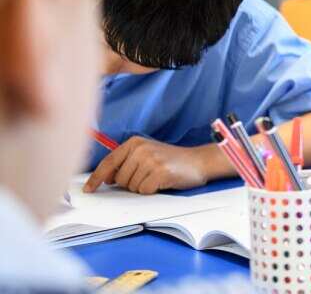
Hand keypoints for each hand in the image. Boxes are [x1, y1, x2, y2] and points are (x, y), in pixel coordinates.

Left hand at [84, 137, 210, 193]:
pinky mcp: (160, 172)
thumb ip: (125, 163)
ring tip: (156, 177)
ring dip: (142, 187)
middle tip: (147, 175)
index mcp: (134, 143)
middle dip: (129, 182)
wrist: (198, 161)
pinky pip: (144, 190)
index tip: (88, 189)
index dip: (96, 178)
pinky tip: (162, 182)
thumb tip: (105, 179)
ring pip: (131, 186)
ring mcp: (151, 160)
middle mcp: (141, 149)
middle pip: (119, 178)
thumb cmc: (170, 160)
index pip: (108, 162)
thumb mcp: (146, 154)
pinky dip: (151, 190)